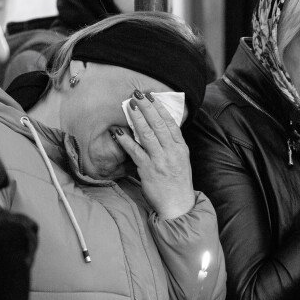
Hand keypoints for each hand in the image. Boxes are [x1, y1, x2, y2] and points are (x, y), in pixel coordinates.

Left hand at [114, 90, 194, 219]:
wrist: (178, 205)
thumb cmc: (178, 183)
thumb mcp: (181, 160)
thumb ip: (172, 145)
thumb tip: (160, 129)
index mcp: (181, 148)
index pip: (171, 123)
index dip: (160, 108)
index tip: (152, 97)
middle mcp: (171, 152)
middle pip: (158, 124)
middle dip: (147, 107)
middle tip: (137, 94)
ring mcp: (160, 160)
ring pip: (147, 134)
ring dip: (137, 118)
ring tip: (129, 105)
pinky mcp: (148, 170)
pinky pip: (135, 151)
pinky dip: (126, 141)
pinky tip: (118, 132)